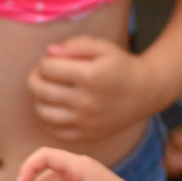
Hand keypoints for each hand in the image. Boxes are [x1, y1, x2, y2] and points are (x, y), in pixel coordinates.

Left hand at [29, 37, 160, 141]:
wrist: (146, 92)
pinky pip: (56, 131)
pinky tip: (55, 108)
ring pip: (44, 113)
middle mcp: (86, 101)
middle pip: (41, 91)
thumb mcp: (103, 47)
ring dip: (38, 99)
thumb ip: (75, 45)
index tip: (50, 60)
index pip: (48, 68)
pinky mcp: (87, 135)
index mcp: (90, 76)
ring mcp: (86, 121)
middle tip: (40, 74)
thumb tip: (49, 52)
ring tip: (46, 91)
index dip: (44, 61)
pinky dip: (49, 120)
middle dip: (34, 78)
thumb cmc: (121, 66)